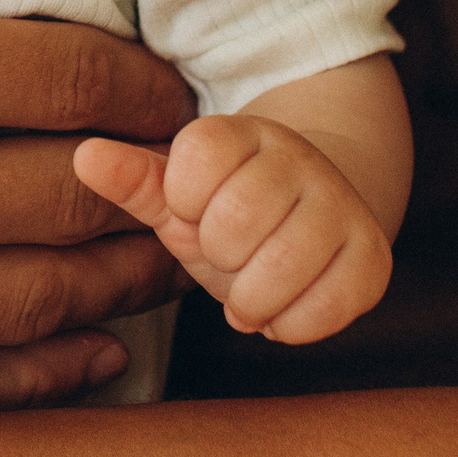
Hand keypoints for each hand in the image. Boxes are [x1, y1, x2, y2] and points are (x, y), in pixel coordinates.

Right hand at [0, 0, 197, 406]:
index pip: (78, 84)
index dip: (150, 81)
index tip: (172, 78)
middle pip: (77, 201)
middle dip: (157, 181)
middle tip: (199, 166)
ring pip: (35, 304)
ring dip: (121, 278)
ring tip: (169, 248)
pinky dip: (43, 375)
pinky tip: (91, 349)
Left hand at [74, 115, 392, 343]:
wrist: (318, 211)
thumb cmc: (230, 209)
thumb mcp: (179, 194)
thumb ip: (134, 179)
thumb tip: (83, 156)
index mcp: (243, 132)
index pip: (195, 165)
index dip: (186, 204)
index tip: (199, 207)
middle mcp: (300, 157)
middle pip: (234, 223)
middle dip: (219, 256)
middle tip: (230, 254)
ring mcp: (343, 203)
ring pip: (279, 269)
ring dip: (251, 298)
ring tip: (251, 288)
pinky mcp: (374, 255)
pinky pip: (325, 308)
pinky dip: (292, 324)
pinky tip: (286, 306)